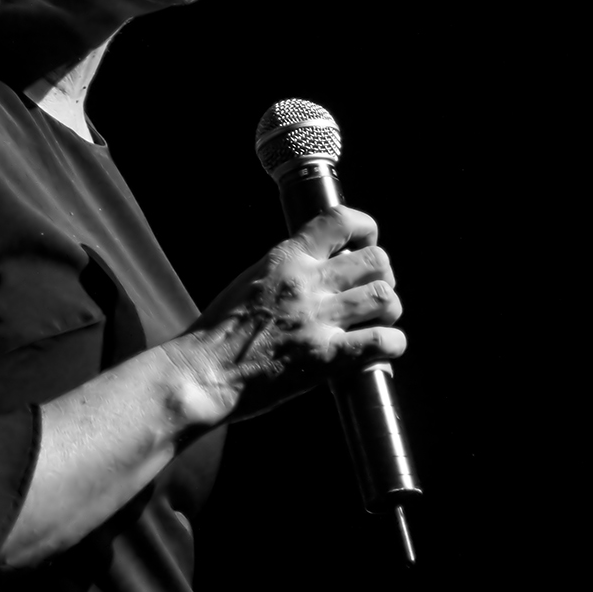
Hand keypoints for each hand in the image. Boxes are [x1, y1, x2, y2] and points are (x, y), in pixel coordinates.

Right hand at [167, 206, 404, 424]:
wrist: (201, 372)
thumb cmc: (219, 332)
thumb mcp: (252, 279)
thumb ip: (289, 270)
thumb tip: (323, 269)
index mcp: (286, 258)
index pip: (340, 220)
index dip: (366, 229)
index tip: (366, 244)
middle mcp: (306, 282)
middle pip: (377, 259)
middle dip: (383, 276)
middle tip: (371, 296)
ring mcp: (318, 319)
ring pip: (384, 297)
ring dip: (388, 311)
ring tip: (377, 323)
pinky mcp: (325, 357)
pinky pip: (381, 342)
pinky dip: (391, 345)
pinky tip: (379, 351)